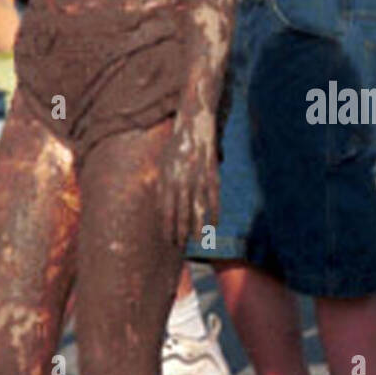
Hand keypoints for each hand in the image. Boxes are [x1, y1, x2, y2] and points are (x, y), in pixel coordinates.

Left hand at [159, 109, 219, 244]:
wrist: (194, 127)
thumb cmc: (175, 148)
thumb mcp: (163, 165)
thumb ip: (162, 187)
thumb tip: (161, 211)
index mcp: (167, 180)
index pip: (166, 211)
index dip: (167, 228)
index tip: (168, 241)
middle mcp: (182, 182)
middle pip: (181, 214)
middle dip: (181, 233)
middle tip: (181, 247)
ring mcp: (198, 179)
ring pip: (198, 210)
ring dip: (198, 227)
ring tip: (197, 240)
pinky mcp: (212, 175)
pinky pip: (214, 199)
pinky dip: (214, 213)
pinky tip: (214, 225)